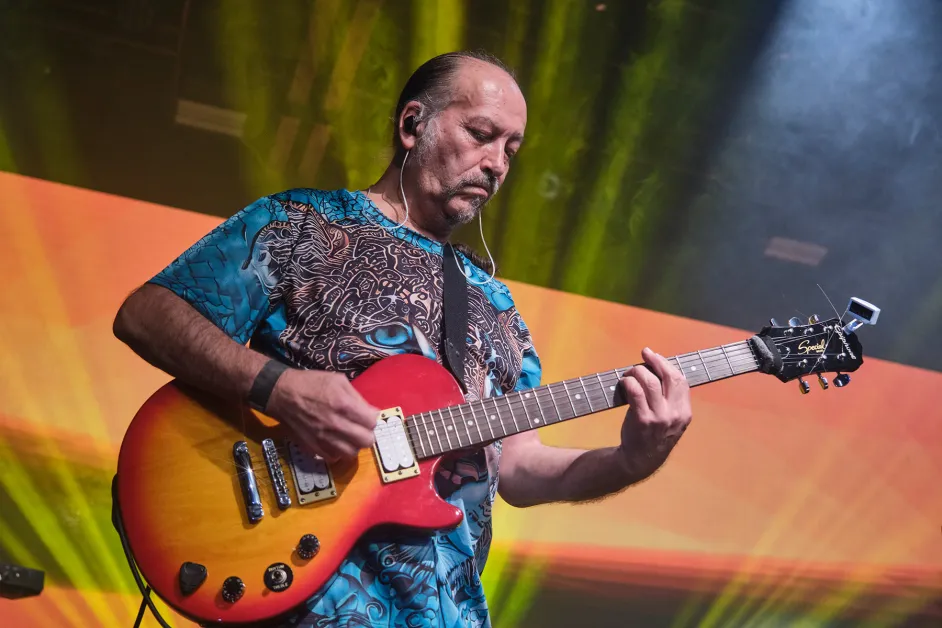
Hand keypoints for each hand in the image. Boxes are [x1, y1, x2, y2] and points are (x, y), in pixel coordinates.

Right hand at [265, 369, 378, 462]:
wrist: (282, 394)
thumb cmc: (311, 383)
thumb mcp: (338, 380)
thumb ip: (357, 398)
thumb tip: (371, 412)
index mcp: (344, 405)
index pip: (372, 422)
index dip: (371, 418)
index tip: (366, 415)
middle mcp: (336, 425)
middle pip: (366, 441)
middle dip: (366, 433)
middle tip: (360, 427)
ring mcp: (324, 439)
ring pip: (351, 453)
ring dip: (353, 444)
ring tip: (348, 436)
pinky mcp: (313, 448)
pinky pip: (334, 458)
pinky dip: (337, 452)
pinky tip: (335, 442)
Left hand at [618, 347, 691, 477]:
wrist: (640, 460)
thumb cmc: (653, 435)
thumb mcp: (670, 420)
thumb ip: (670, 399)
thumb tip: (658, 369)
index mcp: (684, 413)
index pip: (681, 381)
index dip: (668, 365)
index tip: (656, 357)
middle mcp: (674, 414)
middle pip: (668, 377)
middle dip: (655, 361)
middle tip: (644, 354)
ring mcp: (659, 417)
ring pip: (649, 381)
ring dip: (637, 371)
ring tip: (630, 373)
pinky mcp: (642, 419)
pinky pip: (635, 392)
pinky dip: (628, 382)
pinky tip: (624, 382)